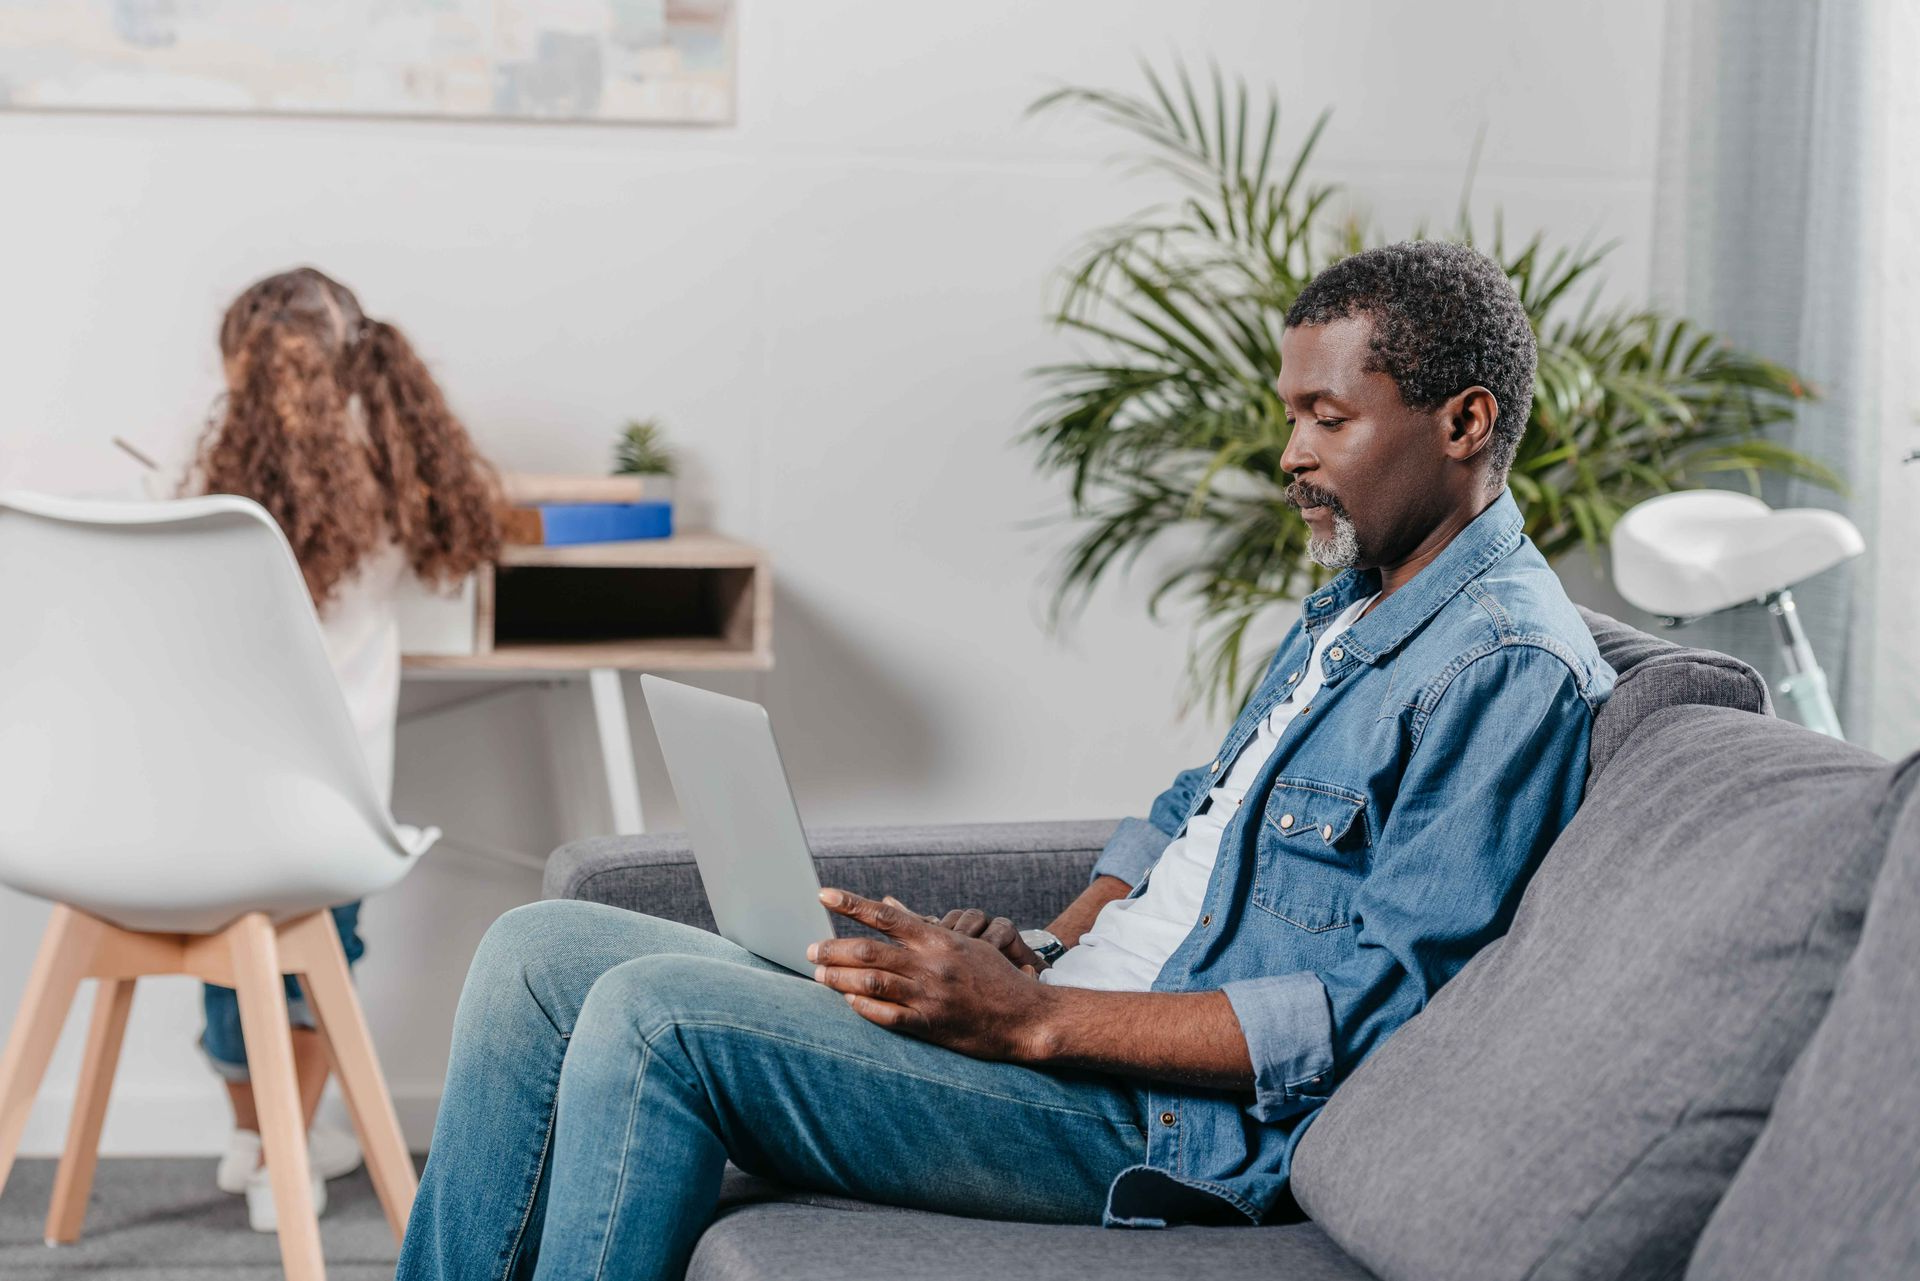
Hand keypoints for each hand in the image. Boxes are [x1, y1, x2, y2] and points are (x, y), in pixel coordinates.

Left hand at [808, 889, 1057, 1060]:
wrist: (1027, 1016)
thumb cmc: (994, 976)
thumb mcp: (961, 943)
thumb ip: (920, 925)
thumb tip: (887, 903)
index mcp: (938, 940)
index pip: (885, 916)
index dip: (850, 904)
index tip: (823, 895)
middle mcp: (931, 964)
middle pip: (869, 950)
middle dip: (833, 949)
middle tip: (810, 950)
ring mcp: (930, 995)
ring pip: (872, 982)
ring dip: (839, 978)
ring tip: (819, 975)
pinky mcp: (931, 1026)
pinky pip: (888, 1016)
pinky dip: (862, 1008)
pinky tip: (847, 1002)